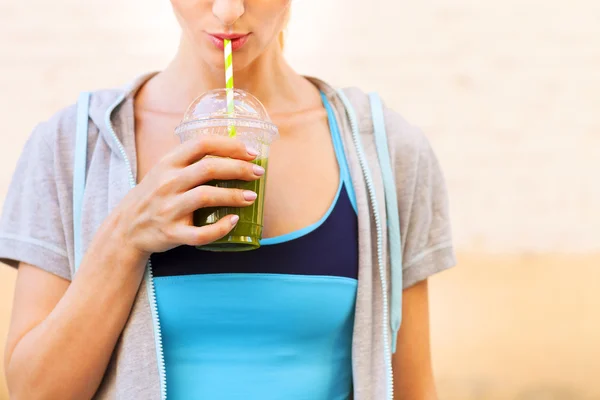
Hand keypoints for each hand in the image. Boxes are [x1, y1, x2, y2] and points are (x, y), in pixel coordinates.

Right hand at [112, 135, 262, 257]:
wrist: (126, 228)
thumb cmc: (155, 195)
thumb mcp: (165, 170)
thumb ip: (191, 161)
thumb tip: (235, 151)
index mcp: (168, 163)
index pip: (201, 144)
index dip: (230, 145)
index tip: (252, 152)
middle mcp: (167, 183)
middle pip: (209, 168)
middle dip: (239, 169)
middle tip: (258, 173)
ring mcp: (168, 209)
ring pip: (206, 197)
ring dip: (234, 195)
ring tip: (252, 197)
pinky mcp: (171, 233)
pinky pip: (200, 233)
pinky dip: (220, 228)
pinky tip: (233, 221)